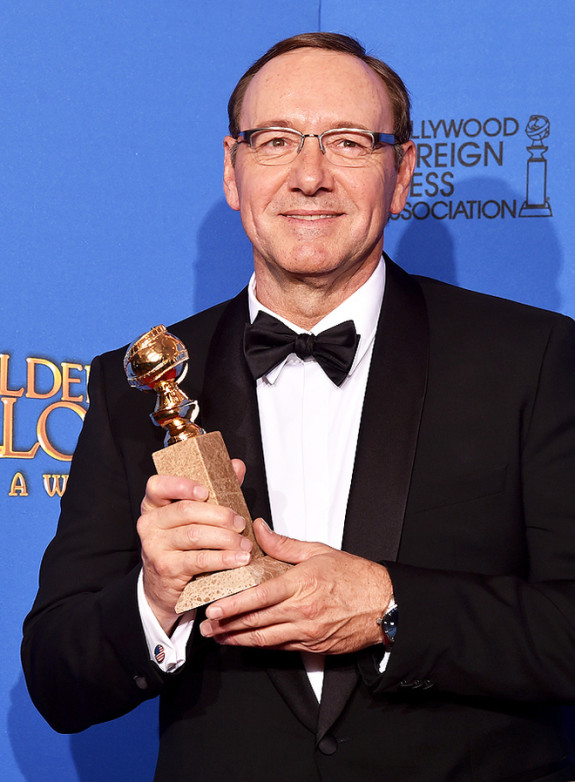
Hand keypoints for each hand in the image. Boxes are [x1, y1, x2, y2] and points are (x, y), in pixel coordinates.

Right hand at [138, 460, 251, 633]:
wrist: (162, 586)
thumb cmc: (182, 545)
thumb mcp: (195, 516)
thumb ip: (216, 489)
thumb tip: (236, 466)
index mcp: (154, 504)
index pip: (158, 486)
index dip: (181, 485)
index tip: (205, 491)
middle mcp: (150, 523)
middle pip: (186, 510)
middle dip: (220, 515)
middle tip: (241, 523)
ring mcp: (155, 546)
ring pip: (195, 535)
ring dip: (226, 539)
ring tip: (245, 544)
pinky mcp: (166, 568)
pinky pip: (199, 560)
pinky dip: (223, 558)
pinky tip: (238, 559)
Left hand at [199, 519, 392, 653]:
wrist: (385, 605)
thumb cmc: (355, 576)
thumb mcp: (319, 551)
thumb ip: (283, 544)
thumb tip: (258, 529)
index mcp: (302, 585)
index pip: (260, 597)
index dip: (234, 605)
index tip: (213, 608)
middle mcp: (302, 612)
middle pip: (256, 622)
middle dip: (227, 625)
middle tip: (205, 625)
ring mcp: (307, 633)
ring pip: (265, 639)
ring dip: (238, 639)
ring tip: (218, 637)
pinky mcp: (313, 647)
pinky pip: (280, 647)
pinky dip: (260, 645)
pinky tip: (247, 642)